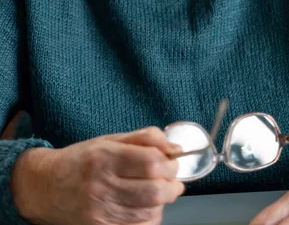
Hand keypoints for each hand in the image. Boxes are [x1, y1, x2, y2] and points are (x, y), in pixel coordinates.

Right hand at [12, 127, 184, 224]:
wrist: (47, 187)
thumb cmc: (81, 160)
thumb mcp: (109, 140)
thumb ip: (144, 138)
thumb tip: (174, 146)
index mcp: (104, 157)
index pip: (151, 162)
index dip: (170, 162)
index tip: (173, 160)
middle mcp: (101, 185)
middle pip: (154, 190)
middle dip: (172, 184)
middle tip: (172, 178)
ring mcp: (100, 212)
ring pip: (149, 211)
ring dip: (163, 201)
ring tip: (159, 190)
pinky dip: (150, 218)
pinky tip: (147, 207)